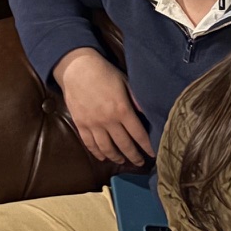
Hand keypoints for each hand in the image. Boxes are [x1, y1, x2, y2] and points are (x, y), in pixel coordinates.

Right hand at [52, 49, 149, 166]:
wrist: (78, 68)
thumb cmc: (104, 73)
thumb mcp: (125, 82)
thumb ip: (137, 100)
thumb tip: (148, 115)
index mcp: (122, 109)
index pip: (138, 134)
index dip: (146, 146)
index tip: (152, 154)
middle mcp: (108, 120)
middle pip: (124, 145)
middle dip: (134, 156)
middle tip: (139, 163)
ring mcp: (93, 124)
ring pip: (106, 148)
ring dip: (116, 157)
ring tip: (122, 161)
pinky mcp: (80, 124)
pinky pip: (89, 143)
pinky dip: (97, 153)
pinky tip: (103, 157)